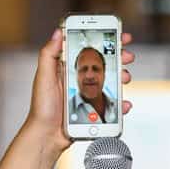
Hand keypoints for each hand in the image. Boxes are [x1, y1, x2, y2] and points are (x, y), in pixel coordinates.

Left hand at [25, 28, 135, 155]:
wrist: (47, 136)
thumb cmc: (42, 108)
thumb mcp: (43, 77)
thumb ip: (49, 54)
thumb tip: (57, 32)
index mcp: (68, 68)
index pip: (88, 49)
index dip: (103, 40)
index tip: (118, 35)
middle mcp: (79, 79)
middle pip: (104, 64)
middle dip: (119, 58)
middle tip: (127, 57)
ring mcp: (88, 94)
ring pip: (111, 82)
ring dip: (122, 78)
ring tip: (125, 79)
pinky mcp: (93, 109)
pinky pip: (111, 104)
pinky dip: (120, 103)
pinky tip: (123, 103)